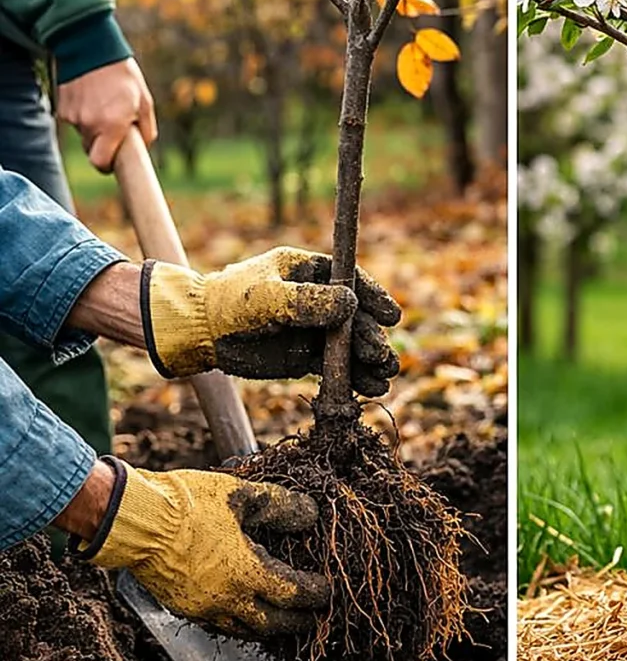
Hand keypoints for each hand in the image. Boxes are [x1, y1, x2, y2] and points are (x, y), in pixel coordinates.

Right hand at [57, 58, 156, 172]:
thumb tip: (143, 148)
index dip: (107, 167)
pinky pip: (74, 121)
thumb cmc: (123, 75)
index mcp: (111, 126)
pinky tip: (91, 98)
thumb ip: (147, 130)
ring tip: (104, 106)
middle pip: (92, 150)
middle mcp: (89, 124)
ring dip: (93, 128)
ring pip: (84, 135)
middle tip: (114, 129)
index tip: (113, 164)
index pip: (100, 163)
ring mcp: (72, 116)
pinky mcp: (61, 107)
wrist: (89, 46)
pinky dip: (83, 115)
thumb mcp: (145, 102)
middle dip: (103, 146)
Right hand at [70, 458, 328, 637]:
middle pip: (272, 623)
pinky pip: (219, 626)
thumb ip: (280, 506)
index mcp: (244, 572)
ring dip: (269, 628)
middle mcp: (225, 599)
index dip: (314, 594)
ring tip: (285, 621)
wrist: (132, 519)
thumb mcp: (241, 494)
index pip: (291, 594)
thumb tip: (310, 514)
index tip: (327, 590)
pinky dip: (240, 624)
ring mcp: (201, 608)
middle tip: (316, 618)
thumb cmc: (187, 503)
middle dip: (298, 623)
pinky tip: (245, 615)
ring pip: (244, 630)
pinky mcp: (182, 607)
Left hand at [143, 246, 401, 394]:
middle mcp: (317, 298)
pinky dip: (354, 378)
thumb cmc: (230, 304)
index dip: (375, 298)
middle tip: (382, 358)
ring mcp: (314, 328)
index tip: (392, 316)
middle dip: (373, 338)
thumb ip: (309, 301)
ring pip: (351, 345)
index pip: (352, 281)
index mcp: (308, 271)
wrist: (199, 334)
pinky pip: (337, 367)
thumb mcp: (268, 298)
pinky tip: (370, 390)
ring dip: (370, 361)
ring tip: (383, 379)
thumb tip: (352, 305)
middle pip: (357, 318)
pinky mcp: (306, 356)